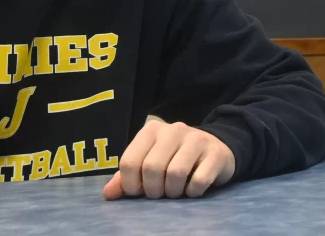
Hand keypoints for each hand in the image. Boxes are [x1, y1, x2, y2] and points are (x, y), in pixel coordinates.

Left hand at [103, 120, 234, 199]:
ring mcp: (197, 138)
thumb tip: (108, 194)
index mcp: (152, 130)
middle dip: (153, 190)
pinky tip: (193, 189)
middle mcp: (174, 129)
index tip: (140, 191)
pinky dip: (193, 192)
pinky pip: (199, 180)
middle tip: (160, 193)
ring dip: (174, 192)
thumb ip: (127, 176)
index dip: (131, 185)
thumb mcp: (150, 162)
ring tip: (176, 192)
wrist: (215, 148)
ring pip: (176, 173)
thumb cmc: (175, 158)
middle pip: (152, 168)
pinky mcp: (215, 153)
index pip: (129, 161)